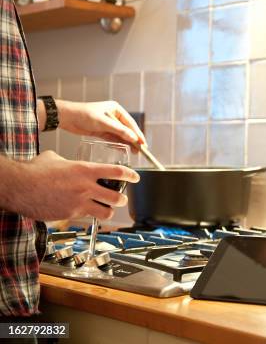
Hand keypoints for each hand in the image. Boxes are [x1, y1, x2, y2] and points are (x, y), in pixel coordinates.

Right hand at [7, 151, 139, 220]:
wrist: (19, 186)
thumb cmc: (35, 170)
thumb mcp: (56, 158)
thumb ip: (70, 162)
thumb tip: (71, 164)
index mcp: (85, 170)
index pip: (117, 172)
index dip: (130, 175)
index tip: (136, 177)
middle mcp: (86, 187)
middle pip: (117, 197)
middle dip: (122, 198)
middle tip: (122, 197)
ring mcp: (79, 203)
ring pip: (106, 212)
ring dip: (109, 211)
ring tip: (108, 209)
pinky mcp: (70, 215)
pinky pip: (87, 218)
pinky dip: (89, 216)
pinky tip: (86, 213)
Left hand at [56, 100, 145, 149]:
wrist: (65, 117)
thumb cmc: (83, 114)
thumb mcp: (102, 122)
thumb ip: (118, 131)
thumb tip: (133, 138)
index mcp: (116, 109)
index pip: (130, 123)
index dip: (138, 133)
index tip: (143, 143)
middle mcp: (113, 116)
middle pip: (127, 129)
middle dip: (134, 139)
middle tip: (141, 150)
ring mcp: (108, 124)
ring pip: (121, 135)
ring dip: (127, 143)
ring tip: (135, 152)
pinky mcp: (102, 131)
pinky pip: (113, 138)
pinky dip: (119, 144)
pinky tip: (124, 150)